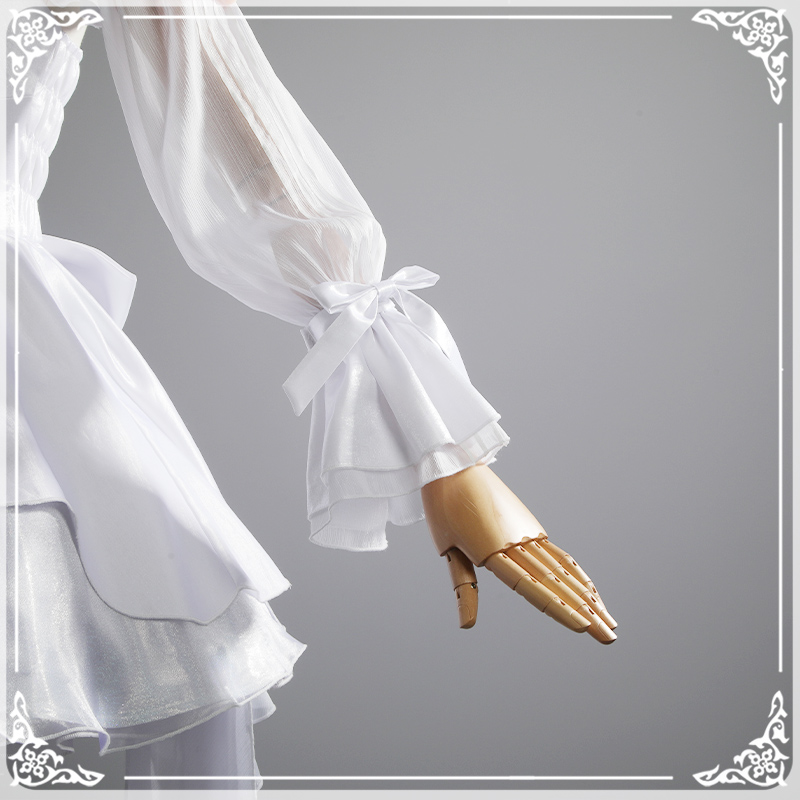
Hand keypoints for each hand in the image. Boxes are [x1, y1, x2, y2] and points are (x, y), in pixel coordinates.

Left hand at [421, 465, 616, 643]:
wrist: (453, 464)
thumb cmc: (443, 507)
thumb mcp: (447, 548)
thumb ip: (464, 588)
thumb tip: (467, 626)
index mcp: (491, 550)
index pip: (530, 587)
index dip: (558, 608)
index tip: (582, 627)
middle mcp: (516, 542)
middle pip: (555, 583)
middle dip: (585, 612)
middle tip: (610, 637)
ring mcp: (527, 532)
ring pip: (562, 571)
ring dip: (588, 597)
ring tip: (609, 620)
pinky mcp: (529, 525)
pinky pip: (557, 555)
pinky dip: (576, 574)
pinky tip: (590, 589)